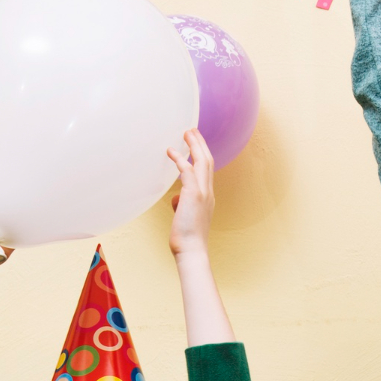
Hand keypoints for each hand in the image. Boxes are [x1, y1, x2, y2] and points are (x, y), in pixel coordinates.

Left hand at [168, 129, 214, 257]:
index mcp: (208, 197)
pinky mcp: (193, 194)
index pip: (207, 170)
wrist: (192, 249)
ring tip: (187, 133)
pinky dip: (180, 159)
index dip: (203, 155)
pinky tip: (171, 151)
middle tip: (192, 131)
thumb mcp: (185, 217)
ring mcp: (203, 192)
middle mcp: (208, 191)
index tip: (196, 144)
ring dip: (194, 145)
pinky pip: (187, 171)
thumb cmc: (187, 238)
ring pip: (202, 161)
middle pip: (207, 160)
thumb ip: (182, 205)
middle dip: (200, 144)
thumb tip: (175, 199)